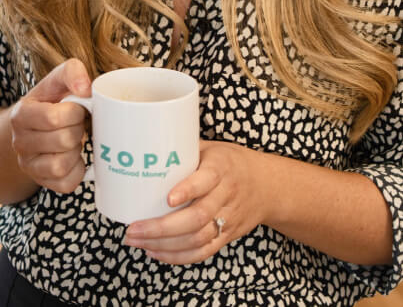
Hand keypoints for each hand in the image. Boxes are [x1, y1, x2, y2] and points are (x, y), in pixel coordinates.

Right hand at [9, 59, 91, 193]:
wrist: (32, 127)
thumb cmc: (50, 102)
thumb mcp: (56, 82)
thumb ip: (71, 72)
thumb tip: (86, 89)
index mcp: (21, 114)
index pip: (54, 117)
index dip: (74, 112)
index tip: (76, 107)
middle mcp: (19, 142)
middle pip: (63, 141)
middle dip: (78, 130)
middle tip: (76, 124)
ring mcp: (28, 165)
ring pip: (61, 166)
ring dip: (76, 151)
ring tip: (73, 139)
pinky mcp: (42, 182)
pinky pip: (66, 184)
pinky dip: (77, 170)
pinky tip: (74, 157)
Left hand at [123, 140, 268, 262]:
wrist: (268, 186)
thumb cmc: (231, 162)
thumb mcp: (211, 148)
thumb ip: (183, 150)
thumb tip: (145, 147)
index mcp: (221, 168)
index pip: (206, 181)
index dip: (188, 190)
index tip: (167, 198)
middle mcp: (226, 196)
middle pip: (197, 217)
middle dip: (162, 228)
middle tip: (134, 229)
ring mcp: (227, 219)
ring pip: (198, 238)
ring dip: (164, 244)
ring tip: (138, 241)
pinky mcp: (227, 237)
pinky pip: (203, 251)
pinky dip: (178, 256)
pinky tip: (155, 252)